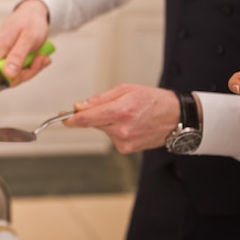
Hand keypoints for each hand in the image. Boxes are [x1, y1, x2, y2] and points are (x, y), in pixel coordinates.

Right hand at [0, 0, 50, 84]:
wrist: (32, 12)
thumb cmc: (30, 22)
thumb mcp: (28, 39)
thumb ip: (17, 57)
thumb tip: (8, 75)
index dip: (11, 79)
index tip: (28, 70)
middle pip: (5, 78)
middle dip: (26, 73)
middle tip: (40, 59)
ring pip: (12, 75)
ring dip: (30, 69)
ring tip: (42, 57)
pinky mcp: (5, 57)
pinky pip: (16, 70)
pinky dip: (29, 66)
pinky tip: (38, 57)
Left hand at [63, 84, 179, 153]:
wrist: (177, 118)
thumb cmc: (153, 100)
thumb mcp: (126, 90)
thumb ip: (99, 99)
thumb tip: (79, 106)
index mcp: (120, 111)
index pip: (86, 119)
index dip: (70, 119)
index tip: (62, 117)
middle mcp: (121, 129)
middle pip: (92, 124)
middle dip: (90, 115)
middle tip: (100, 107)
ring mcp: (124, 141)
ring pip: (102, 129)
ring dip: (105, 122)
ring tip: (125, 114)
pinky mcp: (127, 149)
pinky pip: (111, 137)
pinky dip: (115, 130)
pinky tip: (130, 124)